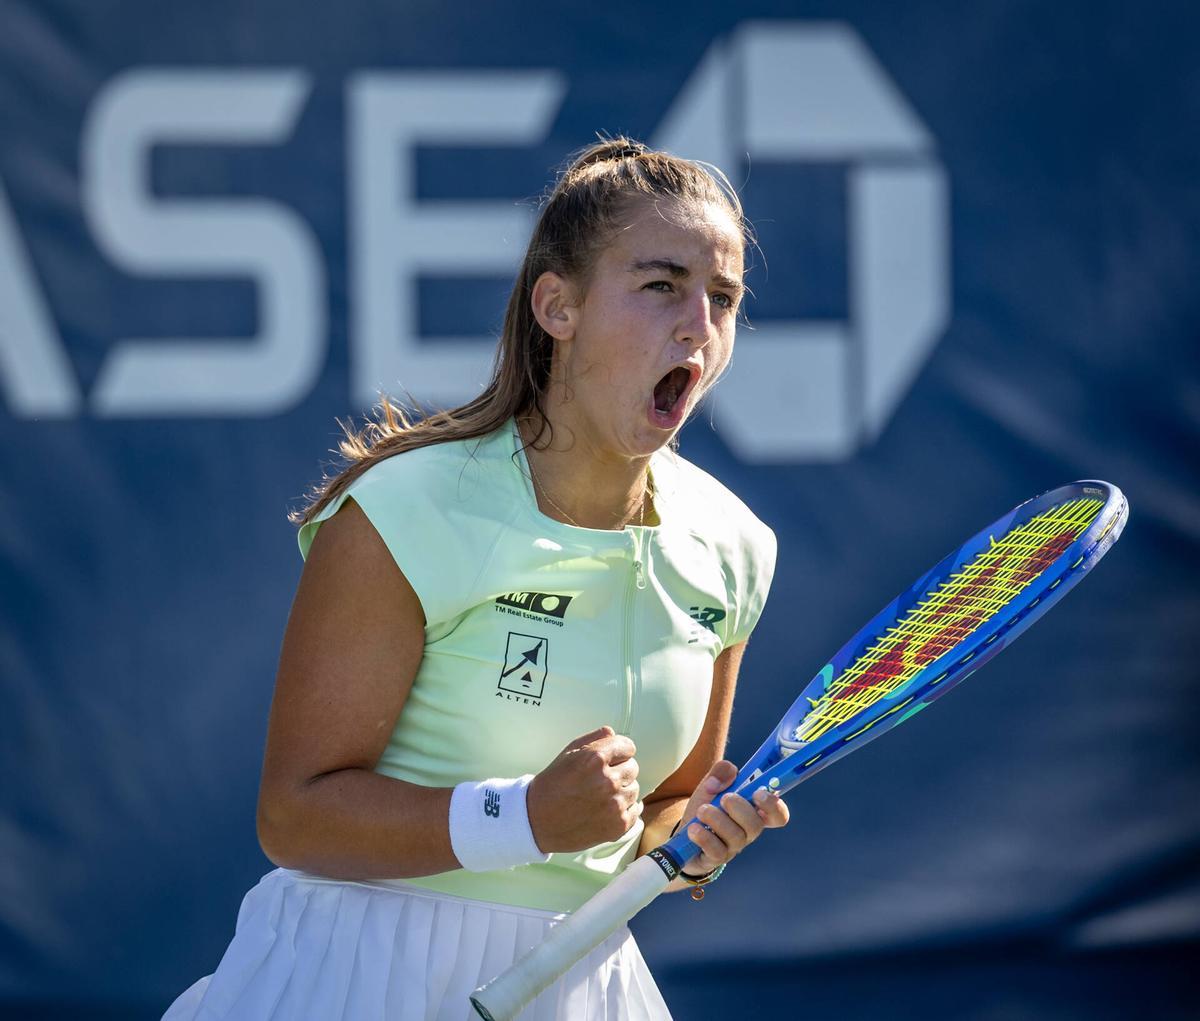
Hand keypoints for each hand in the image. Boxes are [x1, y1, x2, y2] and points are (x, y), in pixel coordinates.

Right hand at [527, 725, 641, 852]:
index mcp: (595, 759)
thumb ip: (594, 739)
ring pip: (634, 789)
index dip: (619, 751)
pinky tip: (606, 809)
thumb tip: (613, 733)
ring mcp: (614, 805)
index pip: (628, 746)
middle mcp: (608, 781)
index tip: (613, 757)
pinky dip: (624, 809)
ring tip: (600, 796)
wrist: (537, 821)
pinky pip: (635, 810)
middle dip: (619, 770)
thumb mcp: (568, 753)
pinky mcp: (618, 825)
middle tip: (601, 779)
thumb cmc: (552, 786)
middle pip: (633, 767)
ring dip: (622, 790)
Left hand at [677, 760, 788, 876]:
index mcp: (753, 811)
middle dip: (740, 809)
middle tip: (724, 798)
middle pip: (756, 825)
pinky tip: (693, 829)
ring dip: (717, 819)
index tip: (758, 793)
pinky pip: (716, 851)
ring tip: (701, 811)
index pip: (778, 815)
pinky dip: (704, 837)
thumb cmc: (706, 807)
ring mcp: (733, 846)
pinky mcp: (716, 858)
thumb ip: (721, 773)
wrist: (684, 833)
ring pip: (735, 836)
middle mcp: (747, 831)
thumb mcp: (711, 785)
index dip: (774, 805)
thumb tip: (731, 771)